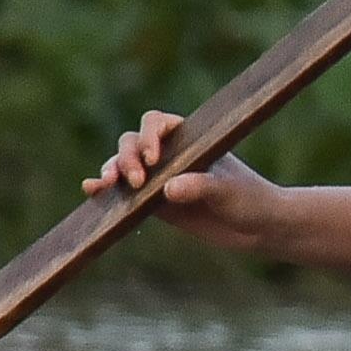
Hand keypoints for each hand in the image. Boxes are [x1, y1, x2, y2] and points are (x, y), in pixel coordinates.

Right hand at [85, 109, 283, 252]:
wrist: (258, 228)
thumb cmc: (250, 200)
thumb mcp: (229, 192)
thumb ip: (202, 187)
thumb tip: (169, 189)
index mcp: (190, 138)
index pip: (157, 123)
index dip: (148, 135)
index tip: (153, 158)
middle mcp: (170, 153)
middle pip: (132, 142)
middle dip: (128, 157)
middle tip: (139, 181)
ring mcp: (159, 177)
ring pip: (123, 164)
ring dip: (111, 170)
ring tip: (106, 185)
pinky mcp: (152, 202)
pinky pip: (123, 192)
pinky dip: (105, 189)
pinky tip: (92, 190)